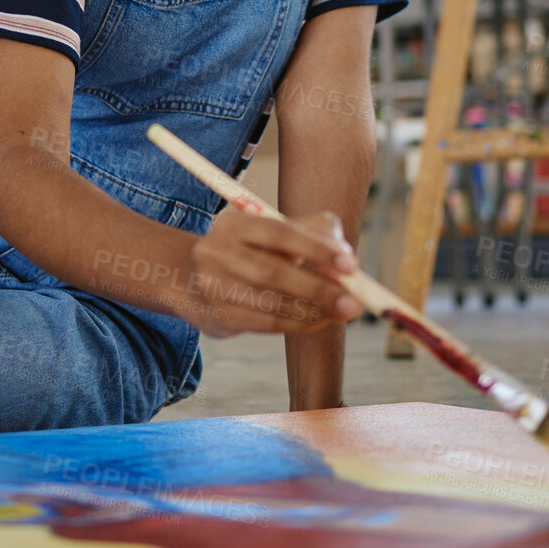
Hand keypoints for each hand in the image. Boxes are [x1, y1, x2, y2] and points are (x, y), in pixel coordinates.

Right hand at [179, 208, 362, 337]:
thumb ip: (314, 233)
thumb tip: (347, 258)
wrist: (195, 281)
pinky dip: (298, 323)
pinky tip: (320, 320)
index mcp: (234, 223)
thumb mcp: (275, 233)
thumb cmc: (250, 253)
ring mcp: (213, 286)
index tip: (349, 264)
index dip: (315, 248)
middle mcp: (217, 251)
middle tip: (353, 302)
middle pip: (272, 271)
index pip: (278, 232)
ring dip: (313, 310)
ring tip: (342, 312)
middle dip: (319, 288)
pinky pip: (266, 324)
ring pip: (271, 302)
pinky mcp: (218, 315)